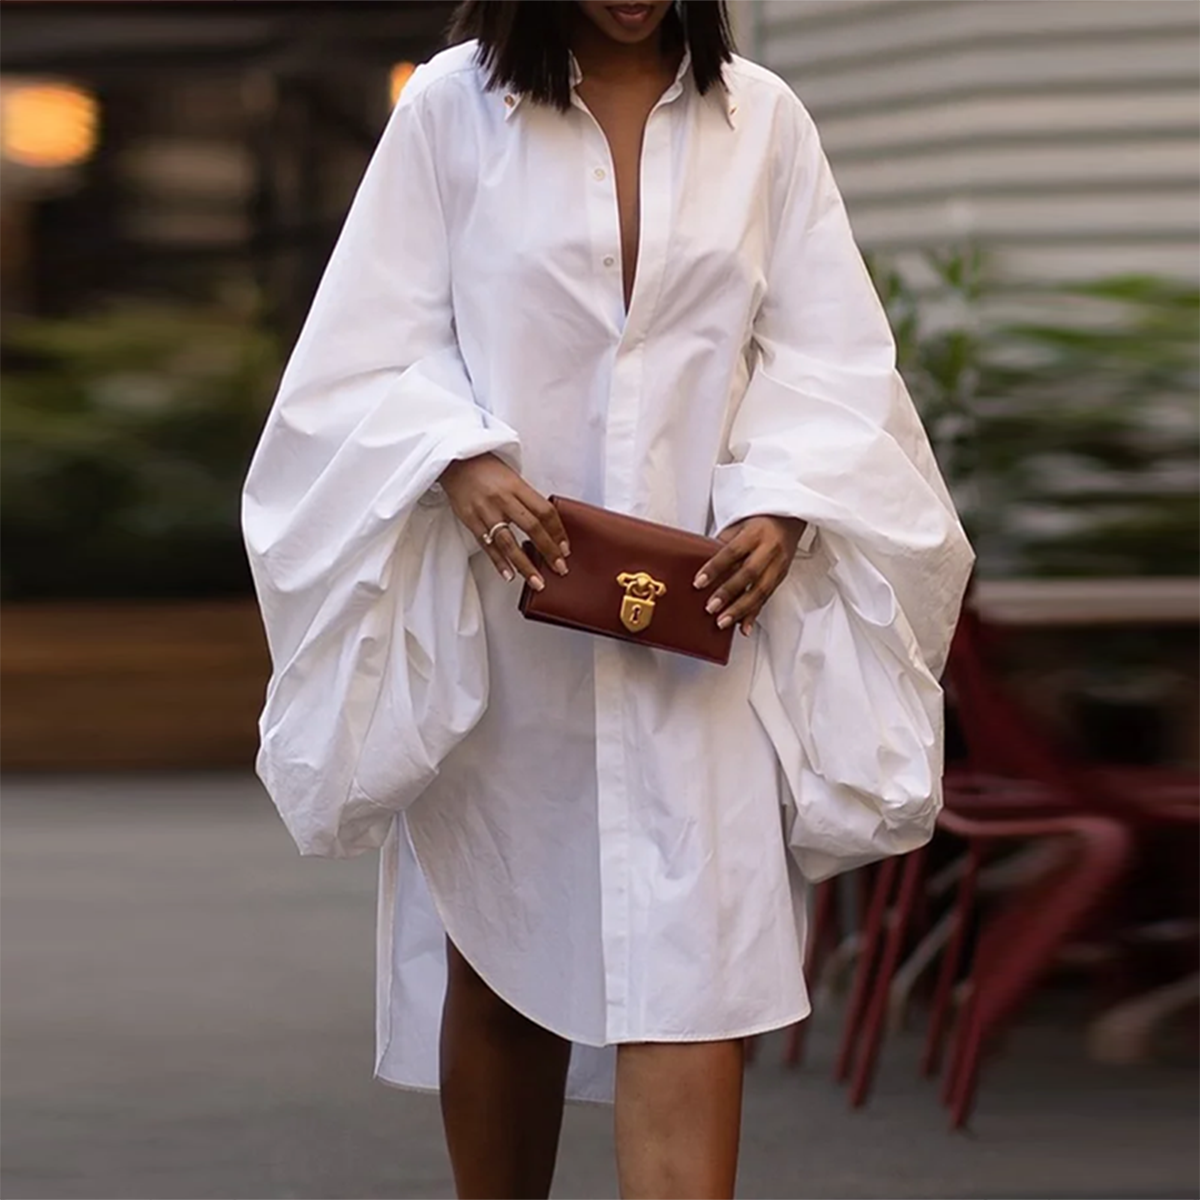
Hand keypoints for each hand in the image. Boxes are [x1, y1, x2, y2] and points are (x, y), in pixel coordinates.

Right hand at [439, 454, 569, 590]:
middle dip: (548, 551)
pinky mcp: (471, 521)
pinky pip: (487, 545)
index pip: (545, 512)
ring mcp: (486, 511)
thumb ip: (527, 499)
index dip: (558, 532)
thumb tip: (545, 525)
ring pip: (509, 542)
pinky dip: (499, 562)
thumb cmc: (486, 469)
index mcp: (517, 487)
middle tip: (560, 568)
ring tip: (537, 581)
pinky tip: (509, 575)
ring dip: (525, 565)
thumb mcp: (512, 478)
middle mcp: (503, 499)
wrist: (455, 462)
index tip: (565, 549)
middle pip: (532, 528)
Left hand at [694, 515, 807, 635]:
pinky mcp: (781, 577)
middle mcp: (770, 549)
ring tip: (723, 621)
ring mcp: (779, 564)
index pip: (732, 552)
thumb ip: (723, 544)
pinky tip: (744, 627)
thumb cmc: (759, 522)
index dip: (715, 567)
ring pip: (760, 590)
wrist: (789, 520)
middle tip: (710, 607)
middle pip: (749, 573)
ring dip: (740, 610)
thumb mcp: (738, 526)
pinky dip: (754, 614)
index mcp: (755, 533)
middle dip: (728, 593)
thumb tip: (701, 563)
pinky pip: (767, 598)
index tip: (699, 582)